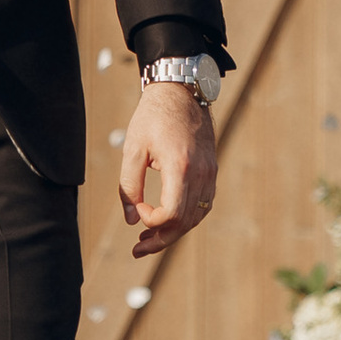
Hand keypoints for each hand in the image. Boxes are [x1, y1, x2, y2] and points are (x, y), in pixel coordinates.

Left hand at [118, 82, 217, 255]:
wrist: (181, 90)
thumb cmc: (152, 117)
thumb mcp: (133, 148)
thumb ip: (128, 186)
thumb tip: (130, 220)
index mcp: (181, 166)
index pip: (173, 213)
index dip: (152, 221)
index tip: (137, 210)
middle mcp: (201, 173)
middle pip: (185, 221)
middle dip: (161, 239)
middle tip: (138, 249)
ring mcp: (210, 173)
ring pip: (197, 217)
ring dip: (174, 232)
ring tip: (149, 238)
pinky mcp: (212, 171)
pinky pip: (204, 205)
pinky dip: (187, 218)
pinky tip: (168, 220)